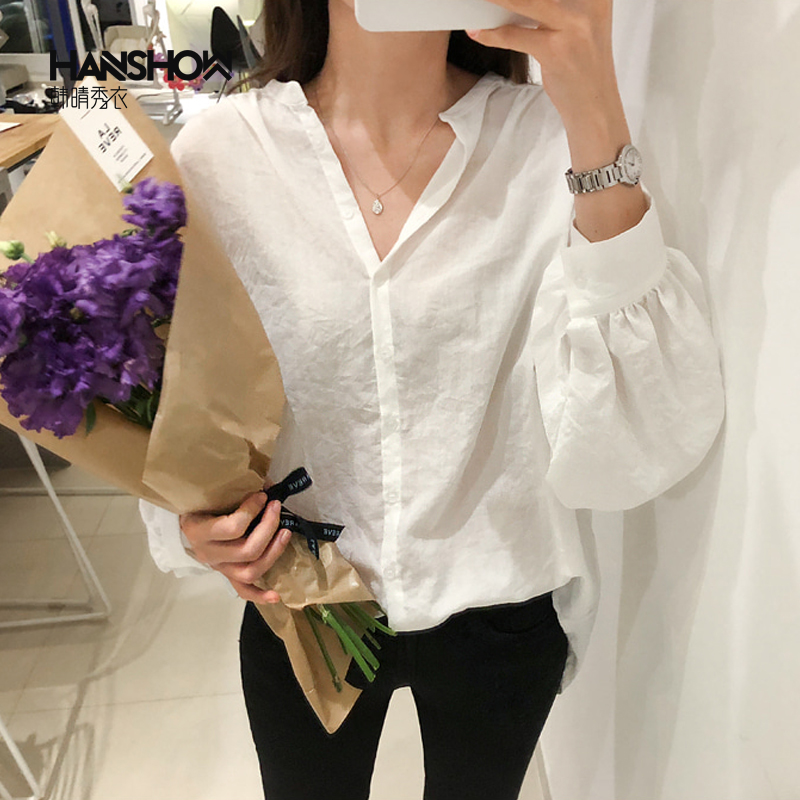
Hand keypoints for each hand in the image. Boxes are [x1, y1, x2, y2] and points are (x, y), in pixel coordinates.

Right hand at [179, 492, 291, 603]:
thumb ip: (238, 490)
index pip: (232, 527)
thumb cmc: (201, 503)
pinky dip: (260, 595)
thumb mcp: (213, 493)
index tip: (262, 495)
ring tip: (285, 532)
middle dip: (268, 527)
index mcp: (198, 531)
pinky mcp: (227, 575)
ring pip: (249, 572)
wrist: (183, 522)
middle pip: (246, 550)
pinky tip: (277, 596)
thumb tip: (270, 486)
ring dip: (273, 553)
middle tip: (276, 507)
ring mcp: (218, 567)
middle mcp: (207, 553)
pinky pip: (242, 591)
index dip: (252, 510)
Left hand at [467, 0, 619, 132]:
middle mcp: (588, 3)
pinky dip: (492, 34)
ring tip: (475, 2)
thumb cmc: (582, 66)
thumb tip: (512, 3)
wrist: (594, 107)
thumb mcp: (575, 26)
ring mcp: (573, 26)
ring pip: (522, 2)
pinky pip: (513, 35)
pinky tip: (478, 31)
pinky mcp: (555, 50)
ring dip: (495, 0)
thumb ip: (552, 7)